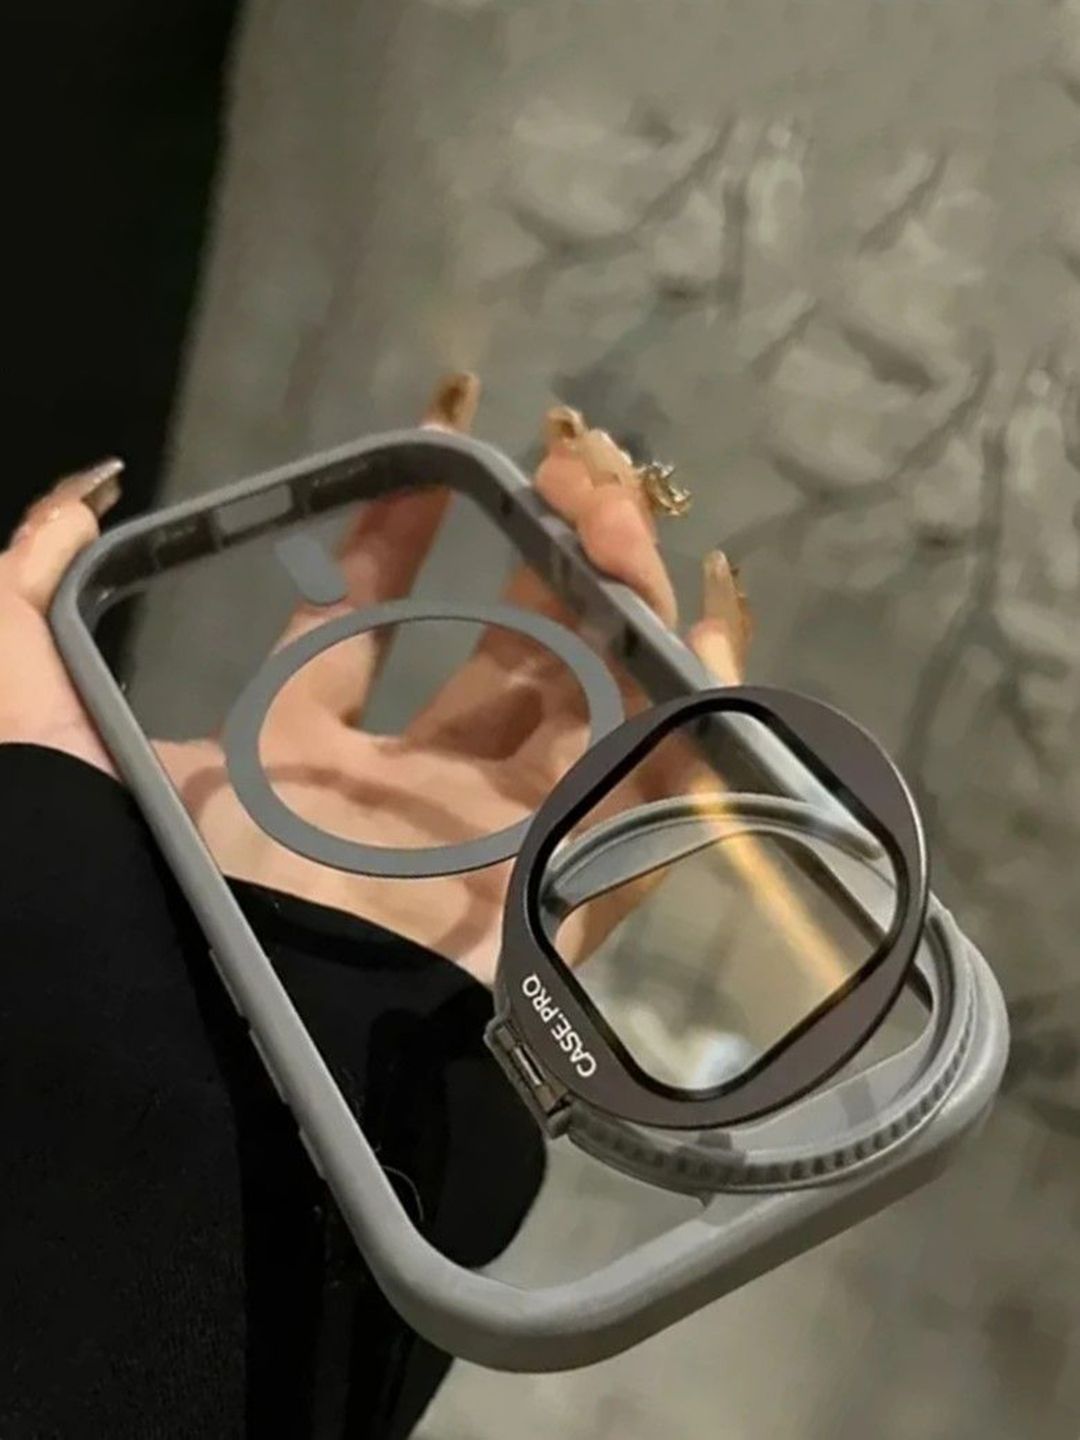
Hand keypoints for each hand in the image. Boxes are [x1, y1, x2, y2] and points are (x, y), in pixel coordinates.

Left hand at [0, 378, 749, 983]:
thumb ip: (24, 597)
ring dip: (620, 597)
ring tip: (620, 512)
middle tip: (572, 467)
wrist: (198, 1041)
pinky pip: (654, 790)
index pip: (367, 619)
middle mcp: (411, 791)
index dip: (401, 529)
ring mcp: (495, 837)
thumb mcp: (30, 718)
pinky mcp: (563, 884)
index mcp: (304, 754)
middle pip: (509, 652)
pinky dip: (691, 706)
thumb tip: (83, 494)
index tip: (437, 439)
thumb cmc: (123, 877)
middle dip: (547, 551)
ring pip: (591, 702)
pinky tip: (695, 616)